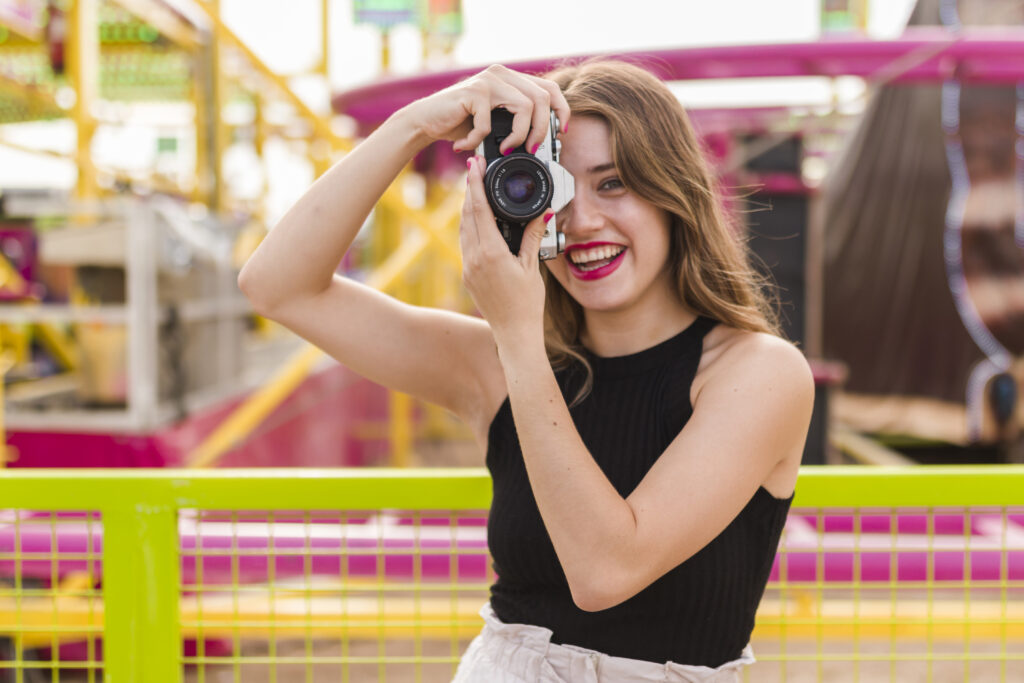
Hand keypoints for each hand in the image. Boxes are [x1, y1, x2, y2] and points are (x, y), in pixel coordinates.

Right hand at [405, 64, 569, 153]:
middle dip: (541, 129)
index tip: (560, 132)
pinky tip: (466, 145)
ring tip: (505, 150)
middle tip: (531, 150)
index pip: (549, 87)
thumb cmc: (460, 124)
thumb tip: (547, 142)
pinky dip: (478, 141)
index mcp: (511, 78)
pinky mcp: (473, 92)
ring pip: (524, 107)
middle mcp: (502, 74)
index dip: (561, 109)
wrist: (425, 122)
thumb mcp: (496, 123)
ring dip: (519, 136)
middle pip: (541, 98)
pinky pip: (489, 124)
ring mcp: (488, 80)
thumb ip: (517, 123)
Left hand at [460, 155, 550, 345]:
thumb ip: (532, 236)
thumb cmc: (527, 304)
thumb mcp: (532, 267)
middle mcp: (474, 259)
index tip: (474, 165)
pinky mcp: (467, 275)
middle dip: (470, 191)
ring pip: (463, 229)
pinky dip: (470, 227)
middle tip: (475, 170)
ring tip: (476, 190)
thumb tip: (543, 212)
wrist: (513, 334)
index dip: (475, 185)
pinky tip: (478, 221)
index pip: (479, 210)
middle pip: (467, 215)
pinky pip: (465, 244)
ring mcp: (468, 268)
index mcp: (491, 253)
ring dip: (468, 209)